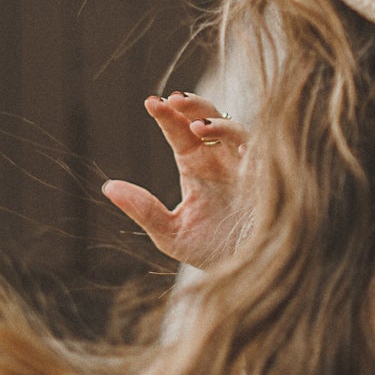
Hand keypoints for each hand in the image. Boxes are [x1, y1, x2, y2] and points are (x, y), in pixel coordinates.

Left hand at [102, 91, 249, 267]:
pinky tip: (237, 145)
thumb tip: (108, 187)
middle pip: (208, 120)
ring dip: (219, 124)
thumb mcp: (170, 233)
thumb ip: (143, 209)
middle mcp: (221, 160)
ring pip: (235, 130)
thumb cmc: (209, 252)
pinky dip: (249, 144)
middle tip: (173, 100)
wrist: (244, 274)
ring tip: (198, 128)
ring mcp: (245, 167)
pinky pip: (262, 153)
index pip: (179, 133)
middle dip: (193, 107)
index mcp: (196, 167)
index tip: (150, 103)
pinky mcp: (266, 180)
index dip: (167, 116)